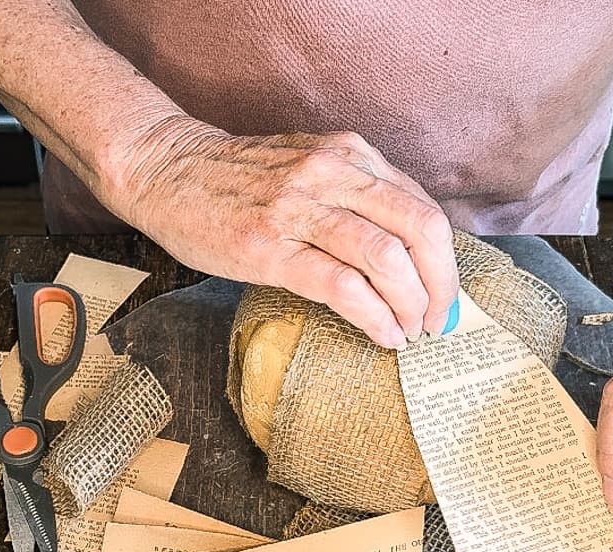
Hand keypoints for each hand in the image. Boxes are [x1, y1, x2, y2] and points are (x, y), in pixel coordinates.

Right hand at [110, 121, 458, 348]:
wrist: (167, 169)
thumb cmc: (241, 178)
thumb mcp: (311, 167)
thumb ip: (357, 197)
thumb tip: (404, 252)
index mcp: (351, 155)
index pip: (423, 209)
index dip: (445, 262)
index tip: (442, 296)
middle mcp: (333, 174)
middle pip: (420, 230)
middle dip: (441, 286)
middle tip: (436, 321)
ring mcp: (300, 210)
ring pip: (386, 259)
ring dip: (410, 305)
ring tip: (410, 332)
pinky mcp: (269, 249)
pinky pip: (342, 286)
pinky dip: (373, 316)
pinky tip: (382, 335)